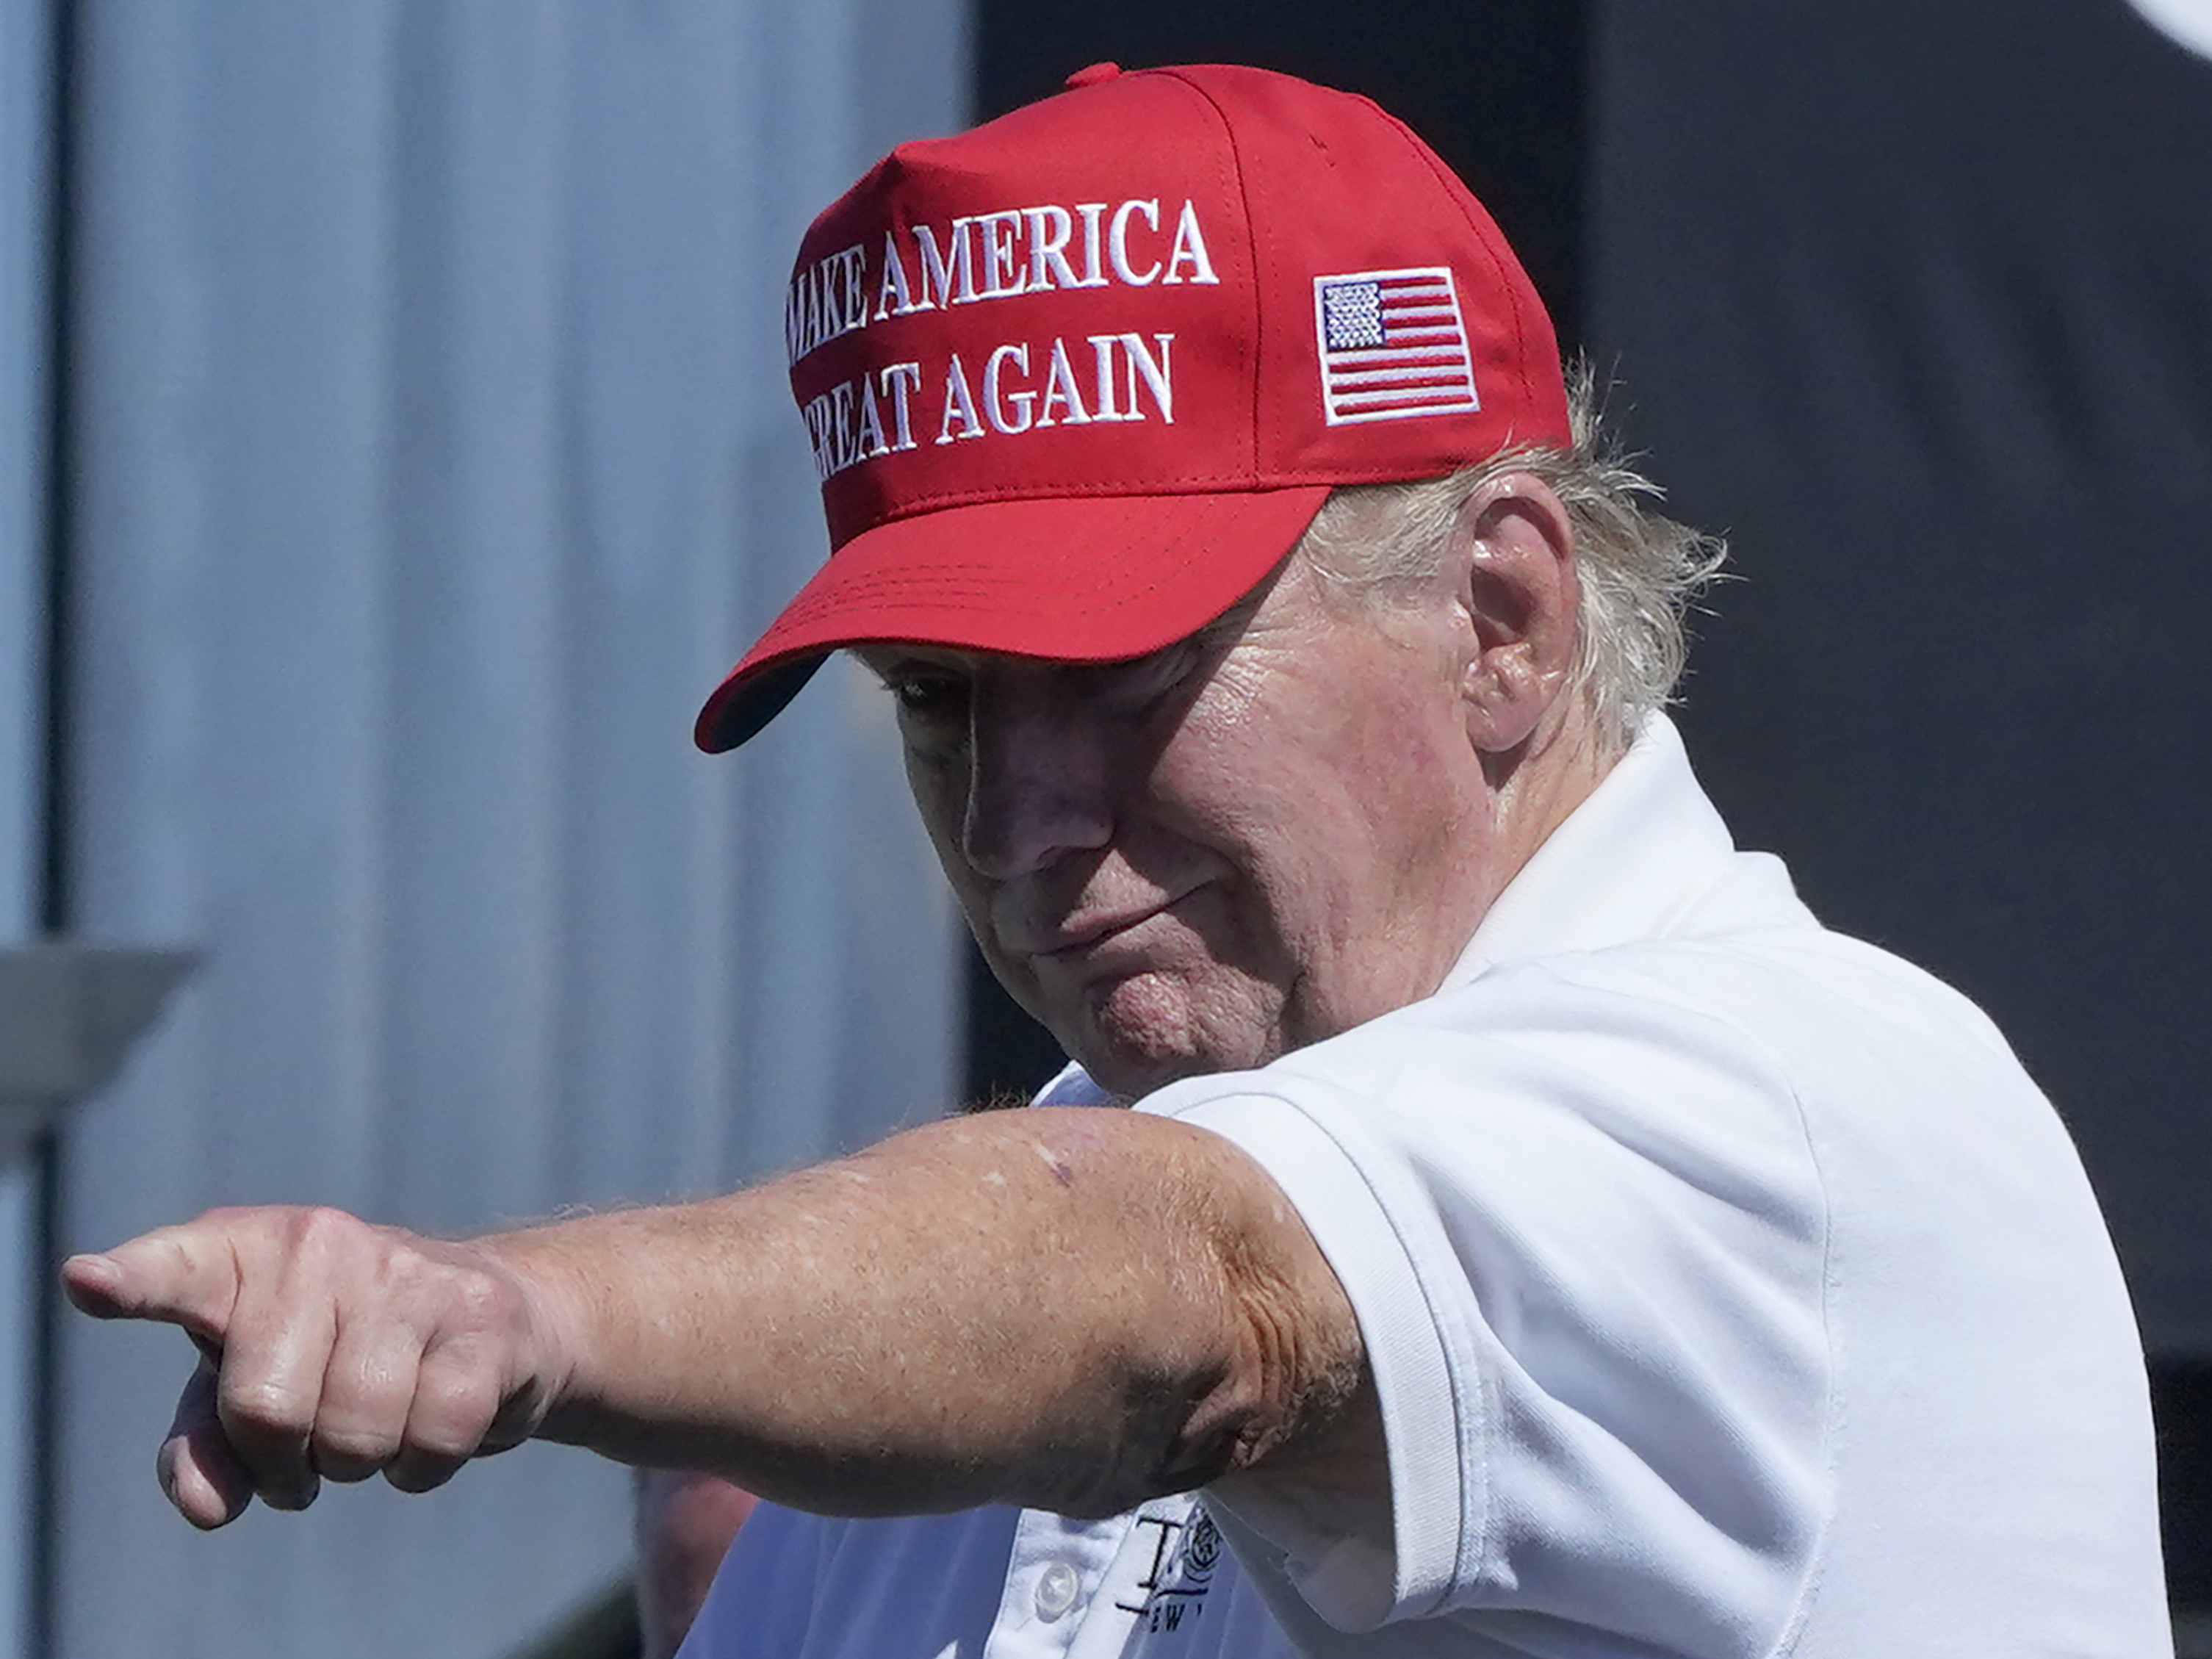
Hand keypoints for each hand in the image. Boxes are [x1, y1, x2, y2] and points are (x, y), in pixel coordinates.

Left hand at [62, 1206, 570, 1527]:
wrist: (485, 1319)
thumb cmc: (339, 1355)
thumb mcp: (249, 1391)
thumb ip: (203, 1447)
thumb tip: (208, 1507)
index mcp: (244, 1252)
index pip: (178, 1270)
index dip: (134, 1282)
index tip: (89, 1283)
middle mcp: (321, 1242)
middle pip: (266, 1409)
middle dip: (286, 1461)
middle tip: (309, 1442)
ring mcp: (406, 1271)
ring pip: (355, 1435)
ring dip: (358, 1464)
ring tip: (375, 1421)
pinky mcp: (480, 1314)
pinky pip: (431, 1440)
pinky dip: (422, 1465)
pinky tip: (430, 1418)